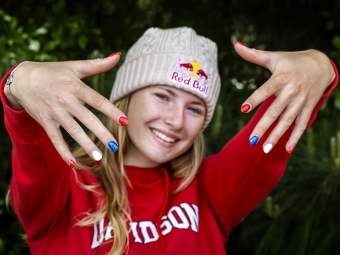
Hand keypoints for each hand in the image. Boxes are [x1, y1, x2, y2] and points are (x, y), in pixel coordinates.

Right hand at [4, 53, 125, 164]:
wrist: (22, 78)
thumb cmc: (53, 72)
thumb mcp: (75, 66)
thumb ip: (98, 65)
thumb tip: (119, 55)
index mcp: (76, 86)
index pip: (97, 100)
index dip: (111, 111)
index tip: (125, 121)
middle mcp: (66, 100)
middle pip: (87, 119)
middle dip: (102, 133)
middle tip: (115, 146)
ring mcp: (54, 112)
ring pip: (73, 131)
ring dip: (86, 145)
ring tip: (99, 157)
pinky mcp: (45, 121)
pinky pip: (55, 138)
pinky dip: (63, 151)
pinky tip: (72, 164)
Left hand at [233, 42, 334, 153]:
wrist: (321, 64)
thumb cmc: (291, 61)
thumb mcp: (273, 56)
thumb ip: (253, 54)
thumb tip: (235, 44)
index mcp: (281, 77)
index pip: (266, 89)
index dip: (255, 98)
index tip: (244, 108)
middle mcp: (292, 90)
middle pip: (275, 111)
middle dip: (264, 126)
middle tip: (252, 140)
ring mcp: (301, 101)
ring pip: (288, 121)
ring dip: (277, 136)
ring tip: (265, 149)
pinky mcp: (309, 107)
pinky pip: (302, 124)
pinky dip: (295, 137)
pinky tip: (287, 149)